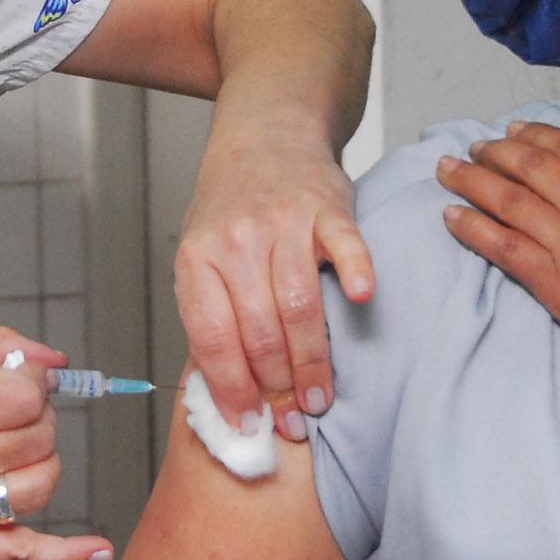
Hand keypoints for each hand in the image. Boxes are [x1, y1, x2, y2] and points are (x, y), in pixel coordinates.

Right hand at [0, 328, 109, 559]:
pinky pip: (22, 554)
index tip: (16, 379)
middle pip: (39, 436)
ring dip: (42, 460)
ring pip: (41, 484)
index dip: (32, 381)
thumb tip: (56, 361)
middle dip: (37, 415)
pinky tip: (98, 548)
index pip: (24, 393)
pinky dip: (64, 554)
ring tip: (14, 448)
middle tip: (7, 410)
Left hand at [173, 127, 374, 437]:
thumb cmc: (232, 210)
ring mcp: (282, 221)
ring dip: (312, 363)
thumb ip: (214, 315)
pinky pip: (344, 246)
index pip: (213, 338)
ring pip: (298, 306)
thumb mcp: (202, 256)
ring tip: (320, 400)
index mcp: (197, 259)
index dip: (232, 390)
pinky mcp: (327, 206)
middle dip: (277, 390)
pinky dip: (355, 273)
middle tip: (293, 423)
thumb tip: (232, 397)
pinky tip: (362, 300)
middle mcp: (236, 241)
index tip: (249, 426)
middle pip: (259, 332)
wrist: (265, 134)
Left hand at [434, 124, 559, 393]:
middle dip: (495, 152)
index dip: (535, 136)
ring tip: (448, 171)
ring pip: (507, 201)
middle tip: (474, 148)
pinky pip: (503, 248)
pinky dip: (473, 228)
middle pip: (529, 167)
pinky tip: (452, 217)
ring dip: (472, 181)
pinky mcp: (556, 284)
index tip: (514, 132)